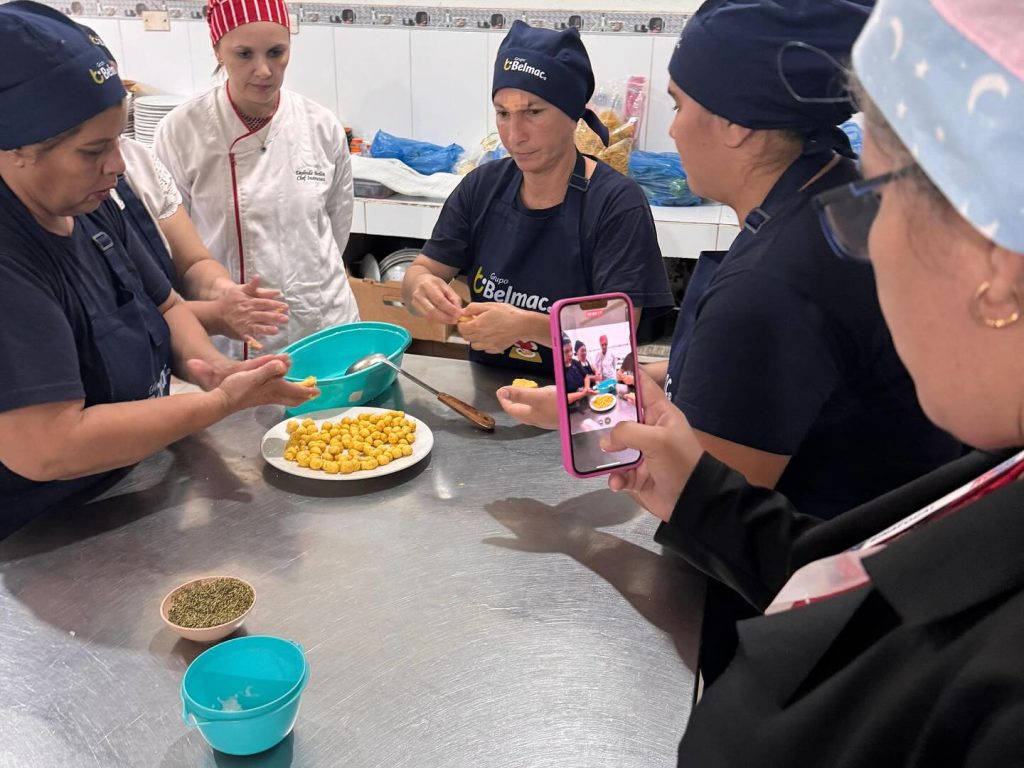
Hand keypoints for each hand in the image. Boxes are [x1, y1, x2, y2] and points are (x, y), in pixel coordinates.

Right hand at [211, 356, 318, 412]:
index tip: (318, 390)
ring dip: (296, 396)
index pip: (296, 391)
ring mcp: (266, 398)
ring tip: (303, 393)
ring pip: (286, 399)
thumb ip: (268, 369)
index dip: (308, 390)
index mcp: (274, 388)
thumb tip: (283, 364)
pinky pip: (278, 397)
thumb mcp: (253, 375)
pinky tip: (281, 391)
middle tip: (314, 393)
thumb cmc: (237, 388)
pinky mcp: (259, 398)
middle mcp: (273, 395)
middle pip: (293, 398)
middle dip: (305, 396)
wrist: (223, 400)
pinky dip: (285, 395)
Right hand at [214, 275, 288, 340]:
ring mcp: (244, 323)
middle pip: (263, 314)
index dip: (275, 304)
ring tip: (275, 330)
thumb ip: (253, 286)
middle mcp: (248, 312)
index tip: (285, 306)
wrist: (215, 313)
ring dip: (266, 328)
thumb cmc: (231, 300)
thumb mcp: (241, 290)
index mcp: (249, 302)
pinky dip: (253, 341)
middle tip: (286, 319)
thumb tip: (260, 278)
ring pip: (257, 326)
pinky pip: (248, 337)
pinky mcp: (240, 332)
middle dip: (274, 317)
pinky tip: (260, 345)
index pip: (264, 303)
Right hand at [408, 274, 462, 323]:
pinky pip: (427, 318)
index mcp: (428, 285)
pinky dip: (437, 320)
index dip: (450, 309)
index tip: (459, 314)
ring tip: (451, 321)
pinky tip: (444, 320)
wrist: (418, 282)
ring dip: (442, 321)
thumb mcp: (446, 287)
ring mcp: (415, 302)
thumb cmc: (434, 285)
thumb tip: (460, 312)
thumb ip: (454, 298)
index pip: (439, 300)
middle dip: (445, 317)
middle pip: (432, 310)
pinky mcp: (415, 309)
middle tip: (455, 320)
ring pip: (429, 316)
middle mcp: (419, 294)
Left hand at [459, 302, 528, 353]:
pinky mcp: (495, 349)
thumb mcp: (489, 305)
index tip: (467, 319)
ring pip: (474, 345)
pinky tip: (491, 337)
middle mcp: (480, 337)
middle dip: (468, 331)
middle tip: (475, 324)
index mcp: (477, 326)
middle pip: (466, 337)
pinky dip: (485, 344)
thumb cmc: (507, 314)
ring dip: (475, 339)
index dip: (462, 323)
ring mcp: (488, 345)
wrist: (522, 325)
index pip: (461, 328)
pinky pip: (485, 349)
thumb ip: (473, 308)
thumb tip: (464, 312)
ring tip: (483, 331)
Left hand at [496, 385, 558, 429]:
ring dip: (524, 402)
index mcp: (528, 415)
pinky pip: (540, 409)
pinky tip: (542, 397)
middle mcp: (535, 419)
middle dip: (513, 401)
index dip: (504, 399)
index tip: (500, 391)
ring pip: (529, 411)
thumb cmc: (558, 405)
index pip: (510, 408)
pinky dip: (536, 402)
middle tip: (510, 392)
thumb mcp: (537, 396)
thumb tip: (500, 391)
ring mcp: (545, 419)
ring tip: (524, 393)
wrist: (582, 415)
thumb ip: (519, 394)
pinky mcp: (554, 416)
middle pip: (519, 411)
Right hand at [599, 370, 703, 522]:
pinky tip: (618, 483)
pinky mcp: (636, 474)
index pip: (641, 385)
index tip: (601, 370)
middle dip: (603, 419)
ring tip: (602, 459)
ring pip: (614, 446)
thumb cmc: (680, 462)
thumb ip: (627, 432)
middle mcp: (648, 429)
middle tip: (584, 417)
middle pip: (620, 416)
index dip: (624, 375)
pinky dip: (615, 478)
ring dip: (607, 455)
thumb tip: (605, 442)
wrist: (693, 501)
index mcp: (659, 413)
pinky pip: (617, 472)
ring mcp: (641, 452)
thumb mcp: (657, 440)